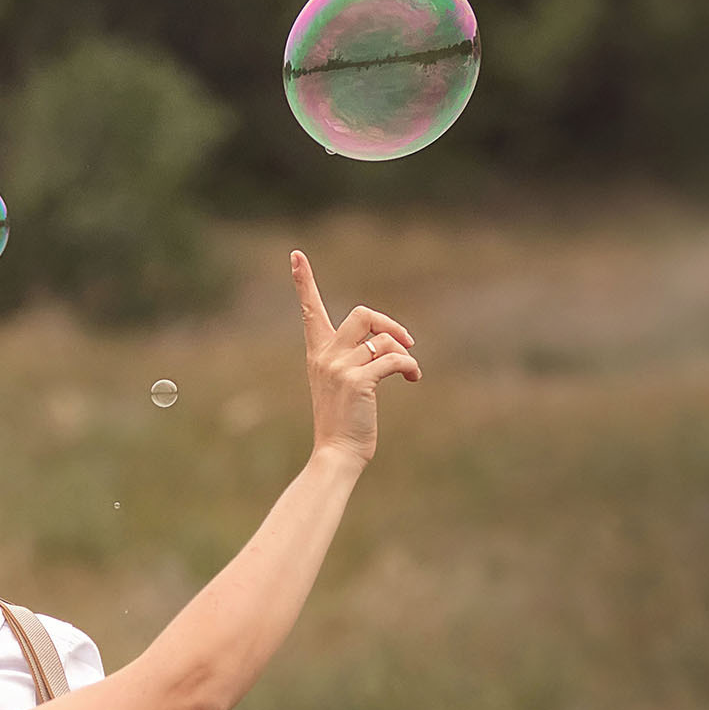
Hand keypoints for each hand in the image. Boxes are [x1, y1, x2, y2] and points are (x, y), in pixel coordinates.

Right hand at [293, 248, 420, 468]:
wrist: (336, 454)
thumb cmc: (343, 423)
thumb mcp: (342, 385)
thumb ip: (355, 359)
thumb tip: (390, 341)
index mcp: (317, 354)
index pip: (310, 311)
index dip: (304, 282)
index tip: (295, 255)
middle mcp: (325, 356)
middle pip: (362, 314)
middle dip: (389, 324)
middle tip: (404, 343)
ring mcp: (341, 368)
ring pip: (383, 340)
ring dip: (403, 353)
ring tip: (410, 372)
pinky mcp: (359, 382)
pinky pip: (394, 360)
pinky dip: (410, 367)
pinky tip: (413, 379)